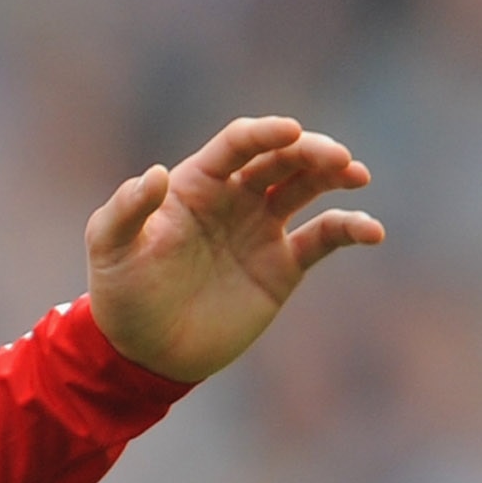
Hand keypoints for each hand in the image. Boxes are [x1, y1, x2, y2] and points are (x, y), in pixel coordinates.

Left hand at [85, 114, 383, 383]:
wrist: (144, 351)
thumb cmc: (120, 293)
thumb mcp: (109, 248)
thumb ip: (127, 209)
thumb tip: (155, 174)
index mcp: (195, 183)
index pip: (238, 144)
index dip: (265, 133)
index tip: (292, 130)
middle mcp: (233, 197)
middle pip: (281, 159)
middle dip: (311, 151)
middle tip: (339, 158)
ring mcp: (261, 228)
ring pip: (307, 187)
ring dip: (334, 175)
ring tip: (357, 174)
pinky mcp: (282, 266)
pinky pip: (324, 237)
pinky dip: (350, 228)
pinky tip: (372, 230)